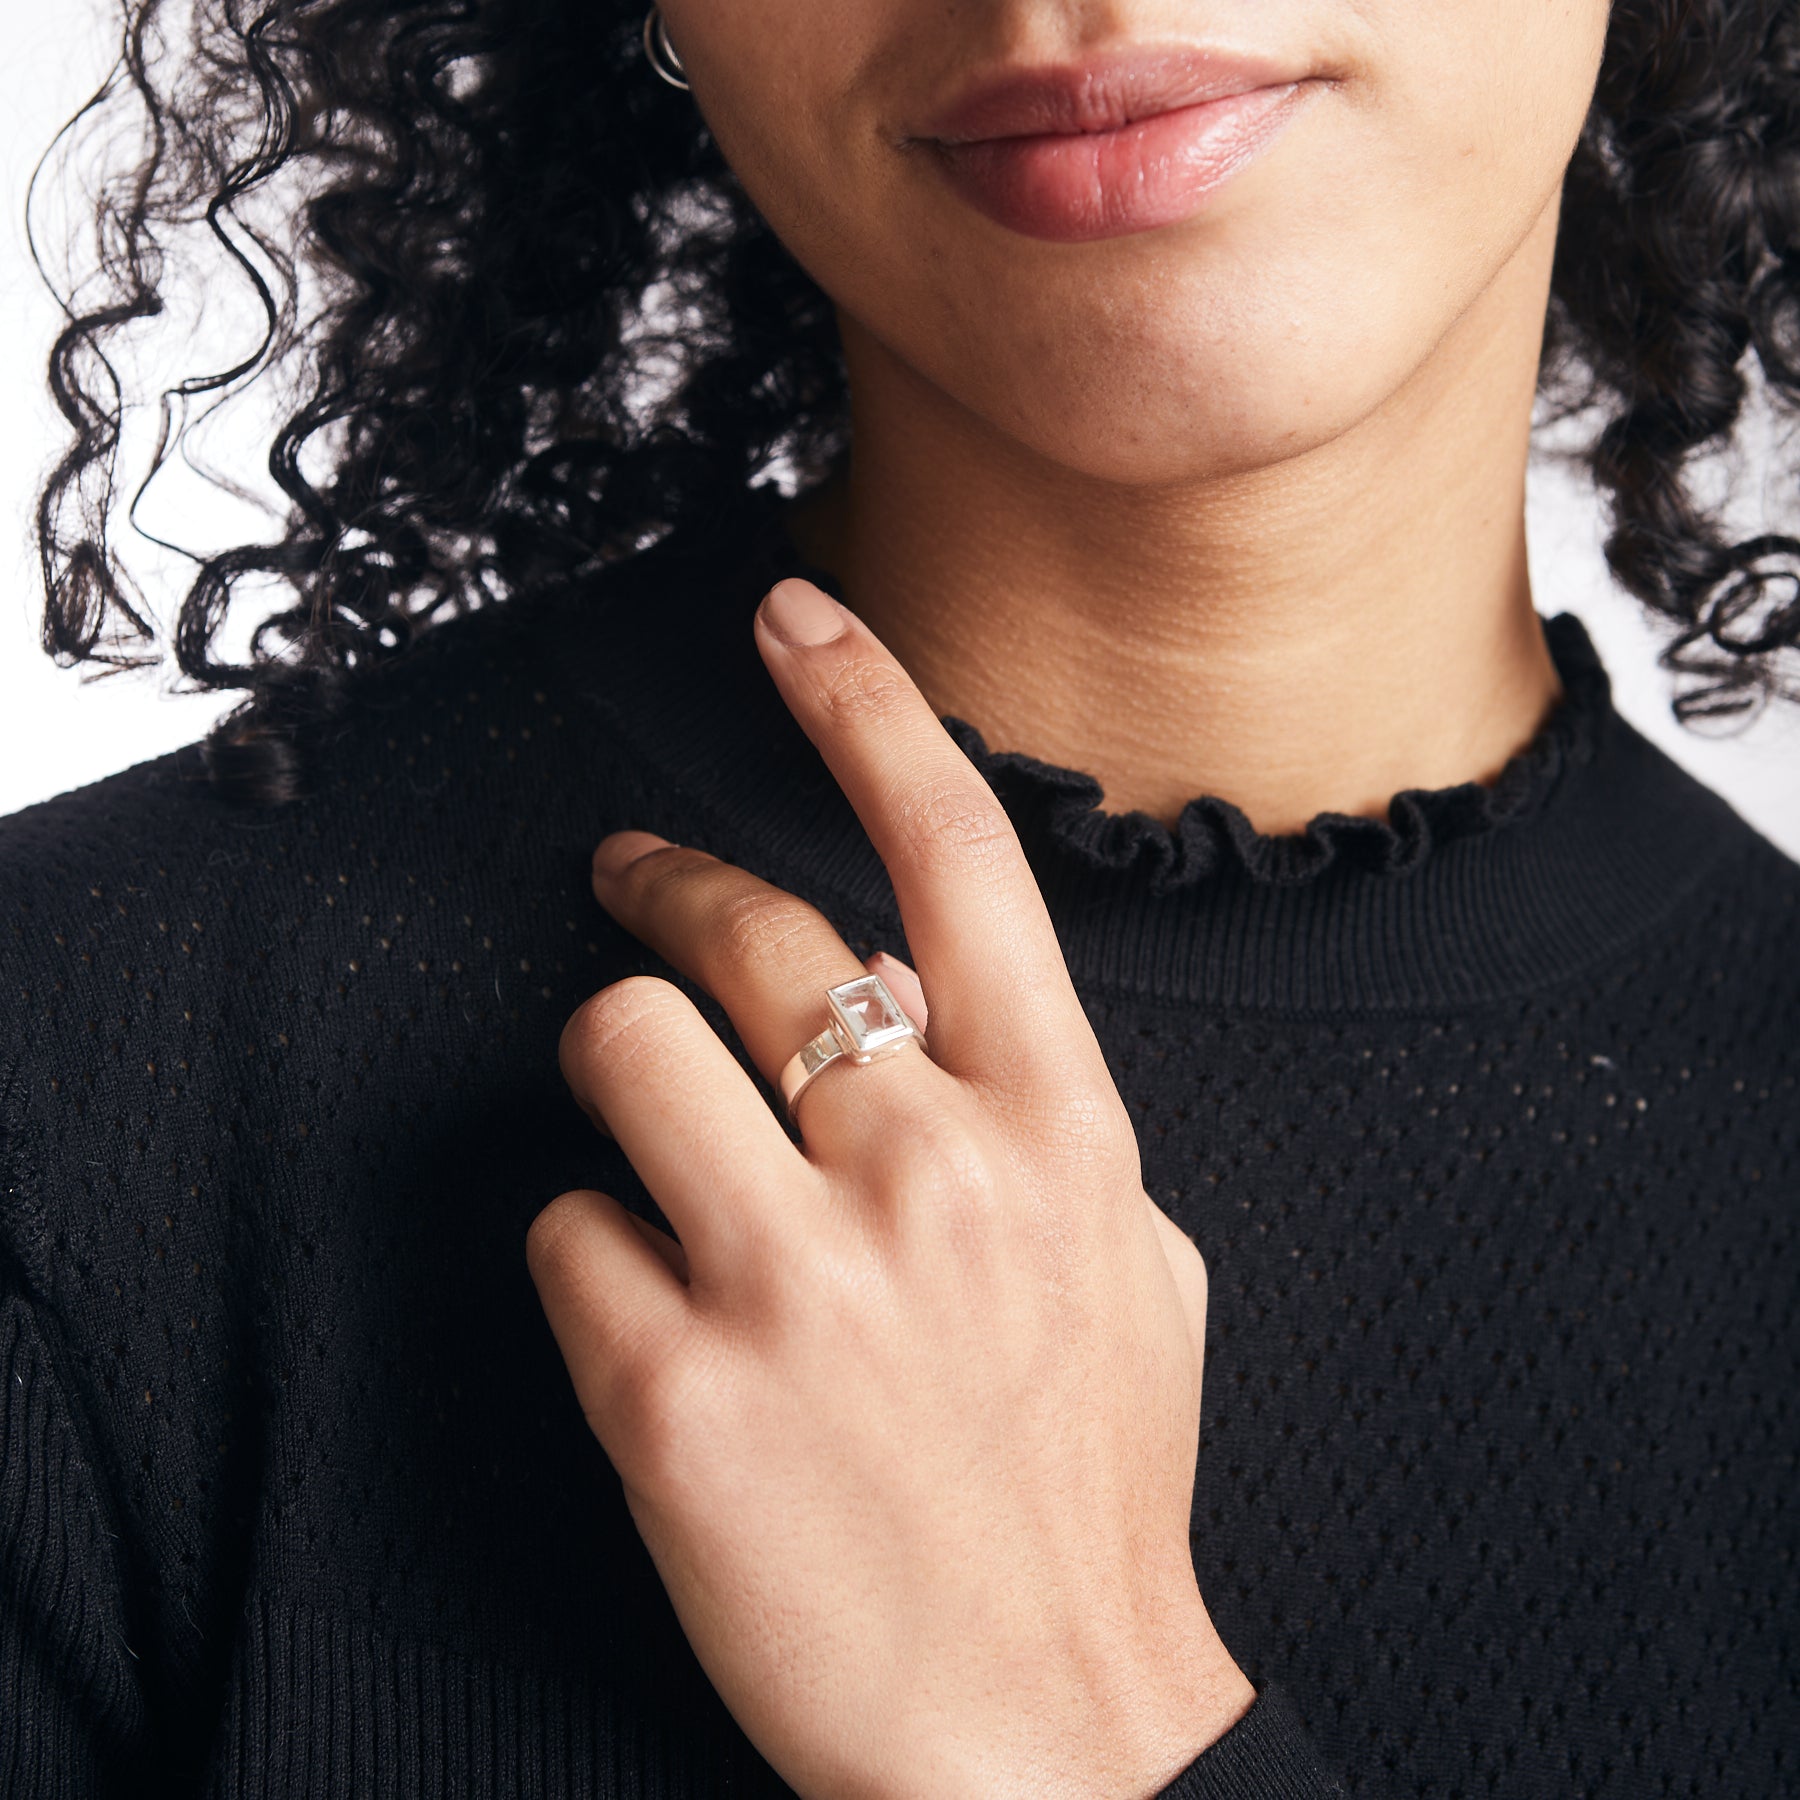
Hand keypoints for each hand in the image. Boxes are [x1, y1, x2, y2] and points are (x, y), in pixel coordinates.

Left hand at [526, 577, 1253, 1799]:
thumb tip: (930, 1014)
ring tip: (640, 1129)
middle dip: (661, 882)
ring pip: (619, 1042)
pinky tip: (650, 1320)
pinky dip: (588, 1253)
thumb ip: (1048, 1124)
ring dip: (615, 1067)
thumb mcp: (1137, 1271)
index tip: (794, 615)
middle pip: (746, 924)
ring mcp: (799, 1274)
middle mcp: (931, 1167)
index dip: (869, 705)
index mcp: (1056, 1127)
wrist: (1046, 1730)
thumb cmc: (1092, 1490)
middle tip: (626, 884)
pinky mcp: (672, 1387)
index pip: (958, 851)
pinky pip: (562, 1229)